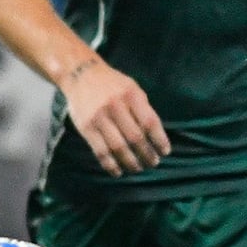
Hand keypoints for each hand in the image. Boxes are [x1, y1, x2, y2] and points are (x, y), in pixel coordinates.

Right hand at [61, 56, 169, 175]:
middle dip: (146, 154)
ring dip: (130, 162)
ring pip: (118, 147)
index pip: (150, 122)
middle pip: (135, 137)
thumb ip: (143, 109)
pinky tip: (118, 171)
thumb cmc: (113, 85)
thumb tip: (157, 136)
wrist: (81, 75)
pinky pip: (100, 151)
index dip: (159, 140)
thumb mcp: (132, 88)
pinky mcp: (86, 128)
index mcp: (132, 95)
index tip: (165, 152)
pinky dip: (110, 165)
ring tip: (138, 168)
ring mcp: (99, 117)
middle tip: (153, 163)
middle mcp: (115, 106)